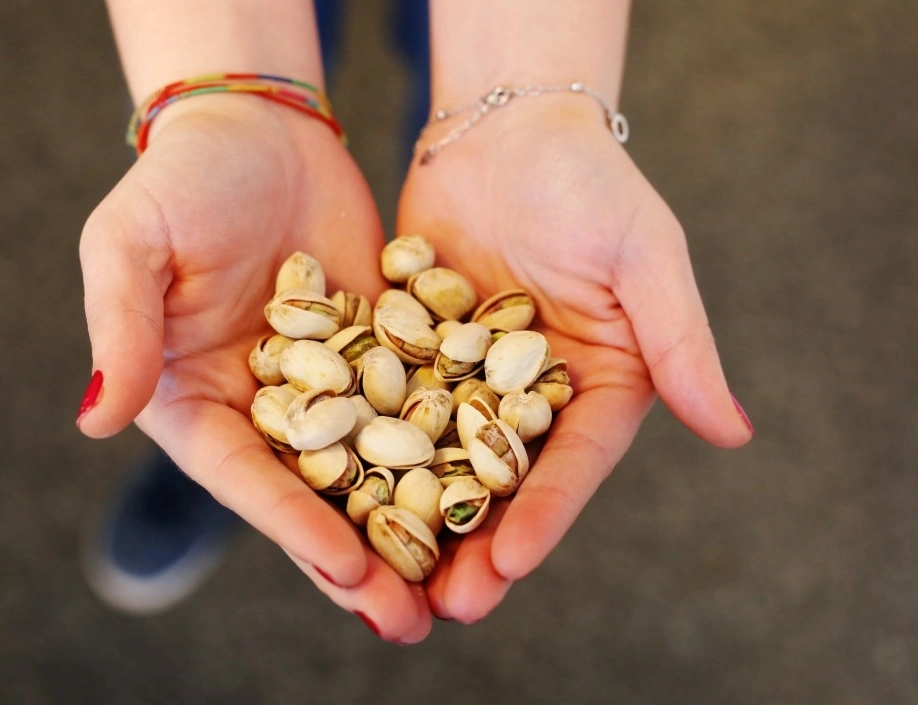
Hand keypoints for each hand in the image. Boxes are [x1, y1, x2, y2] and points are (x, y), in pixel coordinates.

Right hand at [76, 99, 433, 642]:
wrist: (262, 131)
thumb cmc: (181, 182)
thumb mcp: (132, 244)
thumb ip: (121, 328)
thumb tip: (96, 420)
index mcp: (199, 403)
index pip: (249, 477)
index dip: (296, 527)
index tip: (348, 570)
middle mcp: (268, 410)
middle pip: (318, 496)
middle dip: (363, 560)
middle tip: (411, 621)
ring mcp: (333, 387)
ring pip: (378, 470)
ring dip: (416, 527)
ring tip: (464, 584)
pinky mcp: (384, 355)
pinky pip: (420, 408)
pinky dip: (453, 450)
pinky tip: (495, 488)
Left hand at [398, 99, 753, 622]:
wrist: (504, 133)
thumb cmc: (589, 184)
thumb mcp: (645, 257)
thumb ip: (682, 344)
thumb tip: (736, 433)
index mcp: (595, 387)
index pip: (570, 463)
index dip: (543, 516)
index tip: (511, 566)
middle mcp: (530, 396)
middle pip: (501, 481)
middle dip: (476, 543)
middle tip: (447, 605)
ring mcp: (464, 380)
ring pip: (437, 460)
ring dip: (414, 518)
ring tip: (386, 576)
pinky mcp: (409, 355)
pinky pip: (384, 406)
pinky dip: (362, 448)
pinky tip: (334, 492)